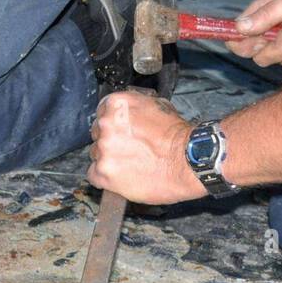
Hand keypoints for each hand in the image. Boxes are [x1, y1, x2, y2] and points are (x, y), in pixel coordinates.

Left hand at [87, 90, 204, 204]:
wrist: (188, 160)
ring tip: (130, 164)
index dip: (113, 125)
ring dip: (109, 160)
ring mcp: (104, 149)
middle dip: (111, 142)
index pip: (102, 113)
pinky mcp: (104, 172)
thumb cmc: (177, 136)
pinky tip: (121, 176)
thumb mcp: (157, 105)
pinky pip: (93, 175)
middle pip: (97, 134)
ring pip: (96, 155)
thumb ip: (135, 107)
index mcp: (116, 104)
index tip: (121, 133)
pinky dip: (105, 178)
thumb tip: (129, 113)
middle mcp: (106, 124)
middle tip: (128, 149)